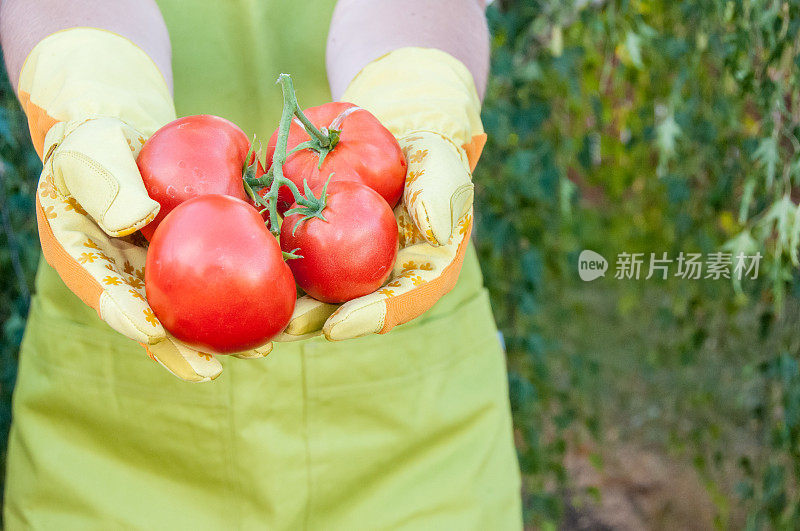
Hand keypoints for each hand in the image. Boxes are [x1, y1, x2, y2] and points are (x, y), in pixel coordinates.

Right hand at [22, 29, 269, 381]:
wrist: (121, 134)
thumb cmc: (95, 140)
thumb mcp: (90, 153)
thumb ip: (106, 185)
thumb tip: (136, 221)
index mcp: (88, 263)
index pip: (108, 297)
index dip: (131, 320)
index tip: (156, 334)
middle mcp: (125, 277)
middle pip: (155, 319)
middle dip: (183, 348)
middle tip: (213, 368)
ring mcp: (160, 270)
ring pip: (192, 308)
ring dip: (222, 333)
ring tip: (260, 349)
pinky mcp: (192, 256)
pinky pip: (218, 275)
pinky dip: (244, 290)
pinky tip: (279, 302)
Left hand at [275, 48, 484, 340]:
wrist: (398, 130)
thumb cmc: (429, 149)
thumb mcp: (443, 163)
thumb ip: (441, 194)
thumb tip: (434, 233)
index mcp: (419, 271)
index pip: (398, 303)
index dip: (367, 317)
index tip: (336, 326)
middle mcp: (381, 275)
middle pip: (349, 307)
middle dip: (314, 321)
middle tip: (285, 328)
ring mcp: (348, 263)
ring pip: (316, 290)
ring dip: (285, 304)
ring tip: (255, 315)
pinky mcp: (317, 241)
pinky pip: (294, 256)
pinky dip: (269, 262)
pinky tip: (240, 265)